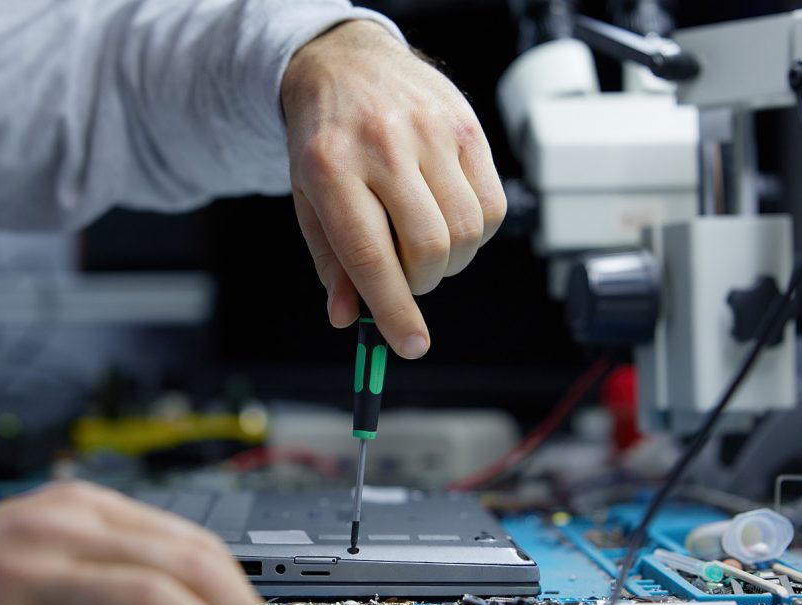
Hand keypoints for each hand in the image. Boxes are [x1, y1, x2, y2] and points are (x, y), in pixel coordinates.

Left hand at [282, 20, 505, 358]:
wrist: (345, 63)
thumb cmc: (325, 138)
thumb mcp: (308, 199)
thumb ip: (330, 260)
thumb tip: (347, 316)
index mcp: (331, 168)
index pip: (370, 256)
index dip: (394, 310)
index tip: (410, 345)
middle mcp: (383, 146)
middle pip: (428, 248)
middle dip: (421, 283)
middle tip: (406, 276)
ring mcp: (431, 132)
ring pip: (467, 232)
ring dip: (450, 262)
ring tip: (424, 245)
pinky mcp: (468, 126)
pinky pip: (493, 206)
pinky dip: (477, 233)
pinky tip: (450, 219)